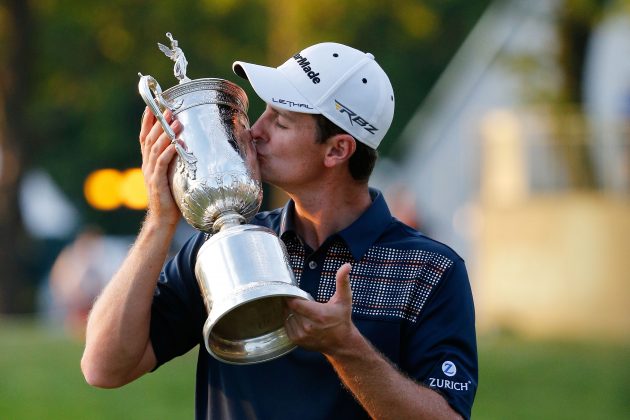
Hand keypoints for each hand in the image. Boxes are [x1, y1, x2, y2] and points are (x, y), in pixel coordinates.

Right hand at [139, 107, 181, 227]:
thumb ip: (174, 161)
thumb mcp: (172, 174)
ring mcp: (150, 172)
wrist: (163, 218)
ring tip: (176, 121)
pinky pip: (162, 162)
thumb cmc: (171, 197)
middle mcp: (147, 164)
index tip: (152, 105)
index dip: (147, 121)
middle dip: (158, 121)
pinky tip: (177, 143)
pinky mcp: (157, 181)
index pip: (145, 137)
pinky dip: (169, 151)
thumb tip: (186, 146)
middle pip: (149, 138)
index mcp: (149, 162)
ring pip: (155, 147)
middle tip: (169, 107)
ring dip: (166, 133)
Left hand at [285, 263, 358, 355]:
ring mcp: (302, 335)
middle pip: (289, 309)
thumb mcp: (344, 299)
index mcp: (319, 315)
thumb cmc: (342, 320)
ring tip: (296, 306)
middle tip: (293, 297)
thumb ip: (343, 282)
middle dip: (289, 302)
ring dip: (288, 310)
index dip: (289, 296)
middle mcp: (309, 326)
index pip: (294, 303)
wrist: (342, 343)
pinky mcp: (297, 341)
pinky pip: (286, 325)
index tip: (290, 291)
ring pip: (286, 317)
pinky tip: (296, 316)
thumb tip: (346, 266)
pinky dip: (289, 319)